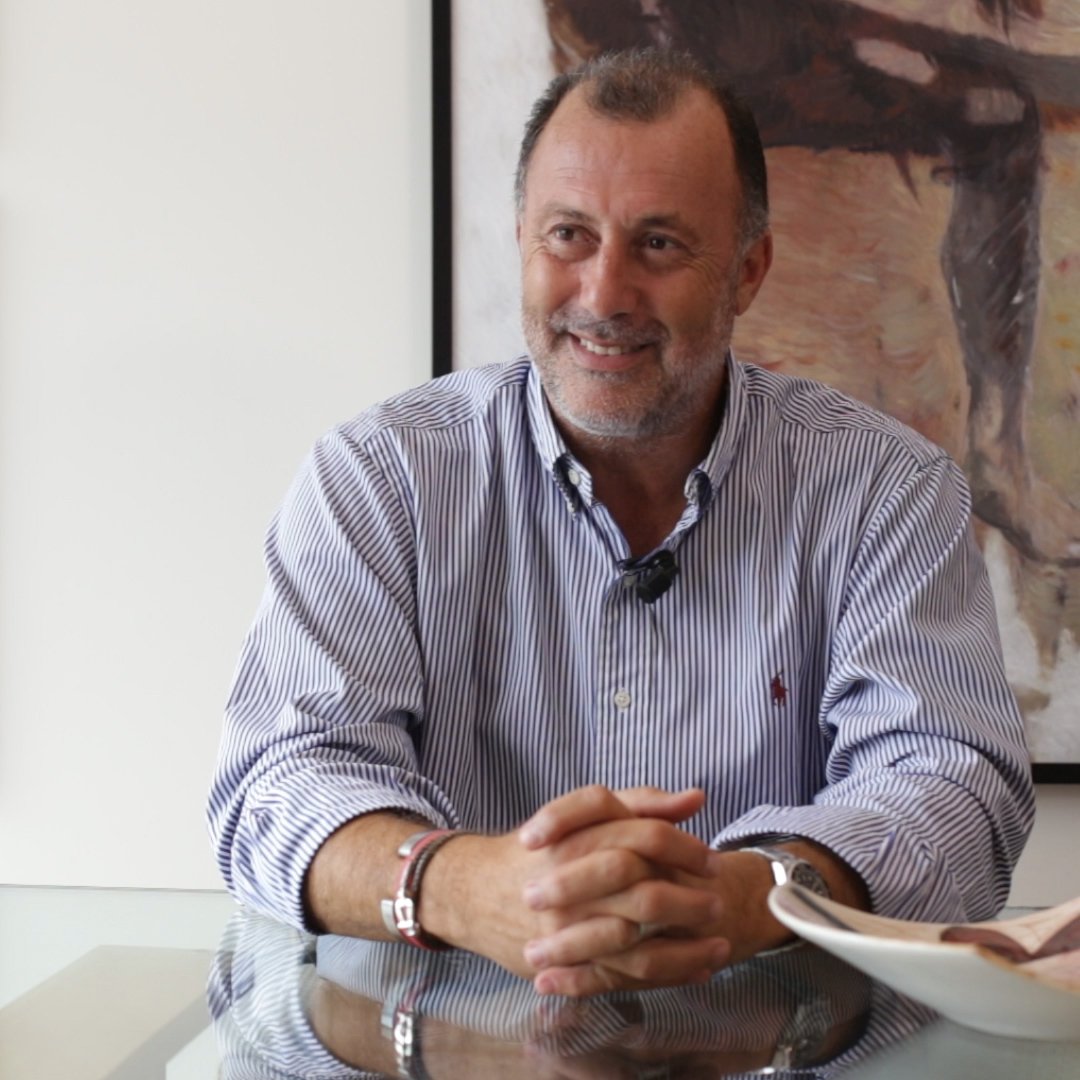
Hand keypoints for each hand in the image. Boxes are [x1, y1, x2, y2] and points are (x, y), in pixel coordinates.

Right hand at [514, 786, 733, 994]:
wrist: (474, 891)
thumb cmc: (541, 850)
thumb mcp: (586, 815)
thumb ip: (641, 804)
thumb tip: (696, 799)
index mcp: (580, 835)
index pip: (645, 836)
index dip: (685, 847)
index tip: (710, 860)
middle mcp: (571, 880)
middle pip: (643, 890)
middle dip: (689, 900)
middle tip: (718, 902)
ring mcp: (565, 925)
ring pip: (636, 942)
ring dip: (685, 946)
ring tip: (719, 943)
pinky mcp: (564, 961)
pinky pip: (622, 975)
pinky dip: (663, 976)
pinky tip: (694, 969)